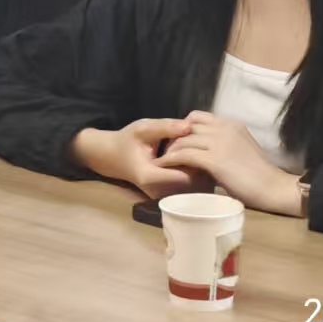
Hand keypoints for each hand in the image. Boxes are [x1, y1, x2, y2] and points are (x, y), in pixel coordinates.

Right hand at [73, 118, 207, 198]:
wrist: (112, 157)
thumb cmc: (127, 141)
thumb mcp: (143, 128)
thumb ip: (165, 127)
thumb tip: (189, 125)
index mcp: (151, 176)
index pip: (185, 175)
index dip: (196, 162)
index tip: (203, 147)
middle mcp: (158, 191)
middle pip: (192, 184)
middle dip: (202, 166)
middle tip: (209, 148)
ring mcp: (163, 196)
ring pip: (192, 187)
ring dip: (200, 171)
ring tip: (205, 153)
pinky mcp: (167, 195)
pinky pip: (187, 187)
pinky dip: (194, 173)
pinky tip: (196, 159)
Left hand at [155, 110, 303, 214]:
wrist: (273, 188)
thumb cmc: (260, 174)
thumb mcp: (242, 148)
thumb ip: (225, 142)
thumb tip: (207, 148)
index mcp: (231, 124)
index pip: (198, 117)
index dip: (184, 128)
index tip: (178, 140)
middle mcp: (223, 128)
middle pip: (187, 125)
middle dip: (173, 137)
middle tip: (165, 150)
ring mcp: (219, 142)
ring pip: (183, 139)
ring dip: (169, 149)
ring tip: (162, 159)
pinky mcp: (214, 159)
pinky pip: (184, 154)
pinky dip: (171, 160)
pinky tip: (164, 166)